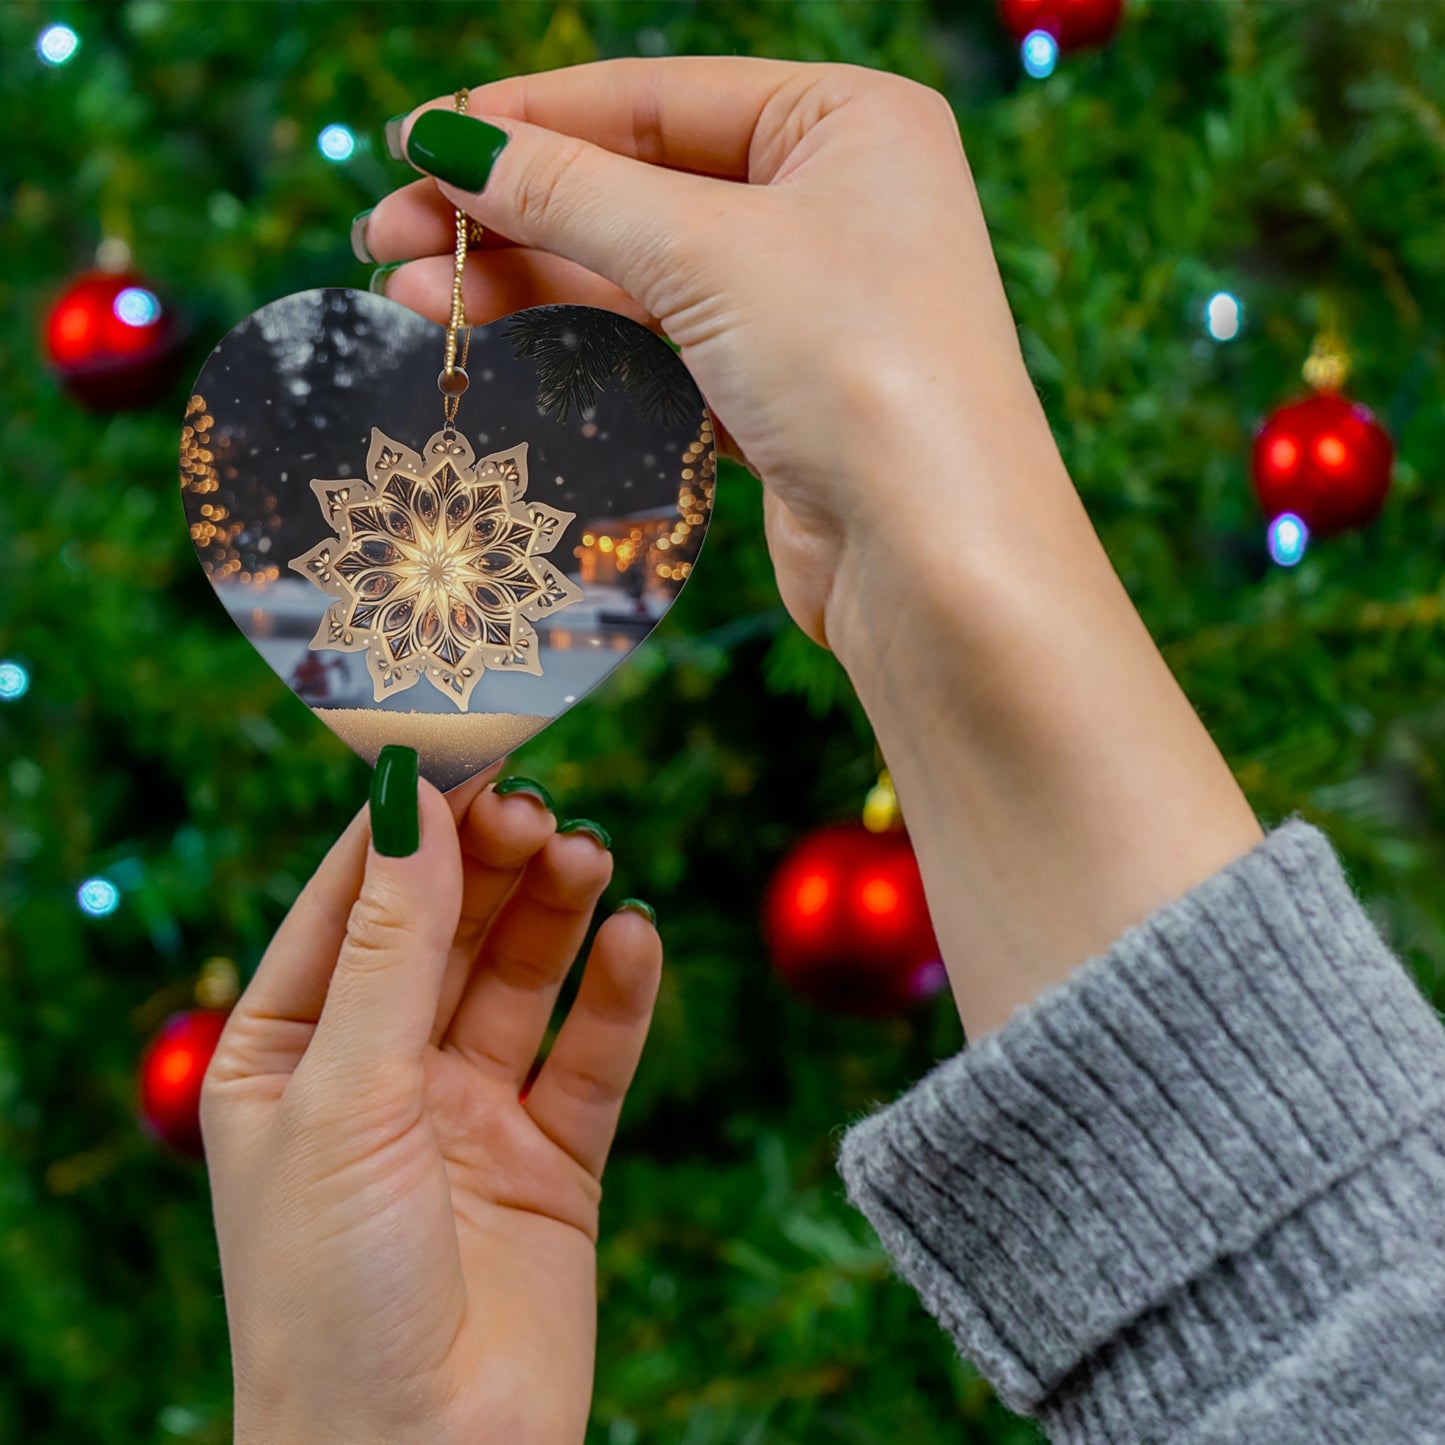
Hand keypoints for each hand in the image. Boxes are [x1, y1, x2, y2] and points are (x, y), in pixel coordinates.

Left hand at [201, 764, 660, 1444]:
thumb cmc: (330, 1293)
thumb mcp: (345, 1096)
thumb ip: (390, 945)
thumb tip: (410, 799)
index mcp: (288, 1053)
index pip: (351, 902)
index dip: (408, 824)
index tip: (467, 748)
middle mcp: (379, 1074)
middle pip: (446, 928)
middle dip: (491, 862)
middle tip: (540, 808)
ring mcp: (469, 1115)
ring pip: (521, 978)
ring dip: (556, 912)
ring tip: (590, 858)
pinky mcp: (552, 1160)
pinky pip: (591, 1056)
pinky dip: (617, 994)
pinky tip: (636, 938)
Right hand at [362, 60, 1261, 1038]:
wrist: (937, 561)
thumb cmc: (861, 371)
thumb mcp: (706, 254)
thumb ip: (570, 192)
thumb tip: (447, 142)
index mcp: (849, 123)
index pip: (658, 97)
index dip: (528, 119)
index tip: (417, 143)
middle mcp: (835, 203)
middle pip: (639, 187)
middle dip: (511, 212)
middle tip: (389, 235)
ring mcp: (808, 304)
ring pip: (640, 274)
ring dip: (526, 281)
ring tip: (411, 294)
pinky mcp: (780, 393)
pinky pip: (659, 345)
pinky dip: (578, 342)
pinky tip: (490, 339)